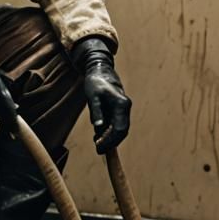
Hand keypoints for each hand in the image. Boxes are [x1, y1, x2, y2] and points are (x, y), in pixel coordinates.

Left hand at [71, 36, 131, 152]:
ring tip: (97, 142)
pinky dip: (109, 132)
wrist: (100, 71)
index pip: (120, 128)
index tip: (99, 147)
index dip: (110, 140)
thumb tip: (98, 127)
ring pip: (120, 130)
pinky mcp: (119, 111)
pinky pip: (116, 125)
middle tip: (98, 148)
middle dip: (111, 142)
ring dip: (110, 138)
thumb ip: (96, 111)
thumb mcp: (92, 96)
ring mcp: (123, 110)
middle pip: (122, 132)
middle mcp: (125, 108)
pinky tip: (99, 135)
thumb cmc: (95, 82)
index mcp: (122, 104)